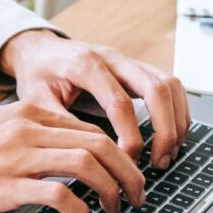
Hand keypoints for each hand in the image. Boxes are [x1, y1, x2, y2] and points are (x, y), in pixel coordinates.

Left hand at [0, 30, 189, 168]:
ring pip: (170, 84)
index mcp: (86, 65)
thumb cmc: (37, 74)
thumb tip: (89, 158)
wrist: (39, 50)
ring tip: (168, 153)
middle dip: (165, 129)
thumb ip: (61, 125)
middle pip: (157, 88)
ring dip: (176, 120)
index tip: (128, 163)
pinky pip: (169, 86)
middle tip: (160, 162)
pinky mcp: (137, 69)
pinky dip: (176, 111)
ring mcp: (129, 61)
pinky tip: (170, 136)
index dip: (130, 136)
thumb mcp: (36, 101)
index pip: (120, 103)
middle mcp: (113, 58)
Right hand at [0, 102, 145, 212]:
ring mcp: (17, 157)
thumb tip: (67, 149)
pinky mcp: (4, 186)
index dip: (120, 153)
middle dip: (129, 172)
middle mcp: (28, 130)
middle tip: (138, 195)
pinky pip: (57, 194)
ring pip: (87, 164)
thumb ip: (31, 132)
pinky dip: (79, 210)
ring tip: (117, 209)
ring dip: (112, 189)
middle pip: (100, 143)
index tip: (129, 173)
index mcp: (29, 114)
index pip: (92, 128)